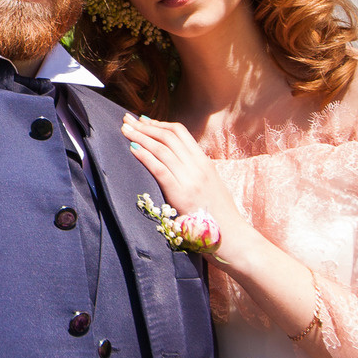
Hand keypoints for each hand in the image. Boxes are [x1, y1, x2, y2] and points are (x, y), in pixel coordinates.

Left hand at [122, 114, 317, 335]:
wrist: (234, 239)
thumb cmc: (220, 218)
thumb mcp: (211, 187)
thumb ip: (196, 174)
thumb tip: (177, 166)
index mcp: (204, 162)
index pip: (180, 133)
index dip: (159, 124)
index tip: (143, 121)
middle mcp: (198, 166)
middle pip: (168, 137)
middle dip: (145, 126)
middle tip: (126, 119)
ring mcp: (191, 179)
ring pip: (162, 149)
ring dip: (140, 136)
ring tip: (124, 129)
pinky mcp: (182, 195)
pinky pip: (160, 169)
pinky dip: (145, 157)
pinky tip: (132, 149)